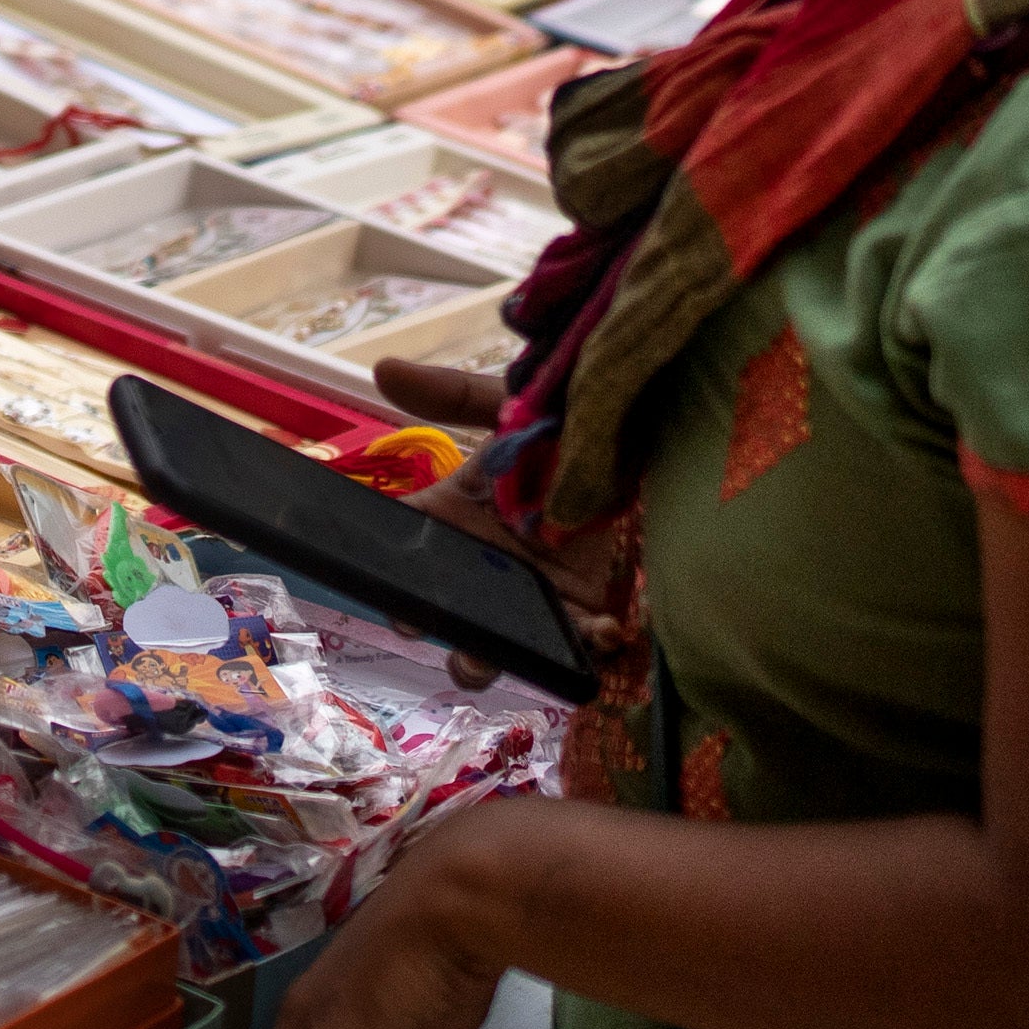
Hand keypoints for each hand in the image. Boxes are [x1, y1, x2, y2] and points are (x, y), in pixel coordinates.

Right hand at [360, 352, 635, 676]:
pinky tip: (606, 630)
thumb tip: (382, 368)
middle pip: (446, 619)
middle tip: (457, 640)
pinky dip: (587, 650)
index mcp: (456, 515)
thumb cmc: (574, 422)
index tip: (400, 600)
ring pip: (502, 647)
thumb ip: (455, 395)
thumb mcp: (517, 404)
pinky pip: (577, 647)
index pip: (407, 555)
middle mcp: (486, 563)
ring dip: (497, 661)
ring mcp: (535, 593)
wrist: (647, 440)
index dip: (394, 583)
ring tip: (516, 652)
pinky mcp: (587, 611)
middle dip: (448, 640)